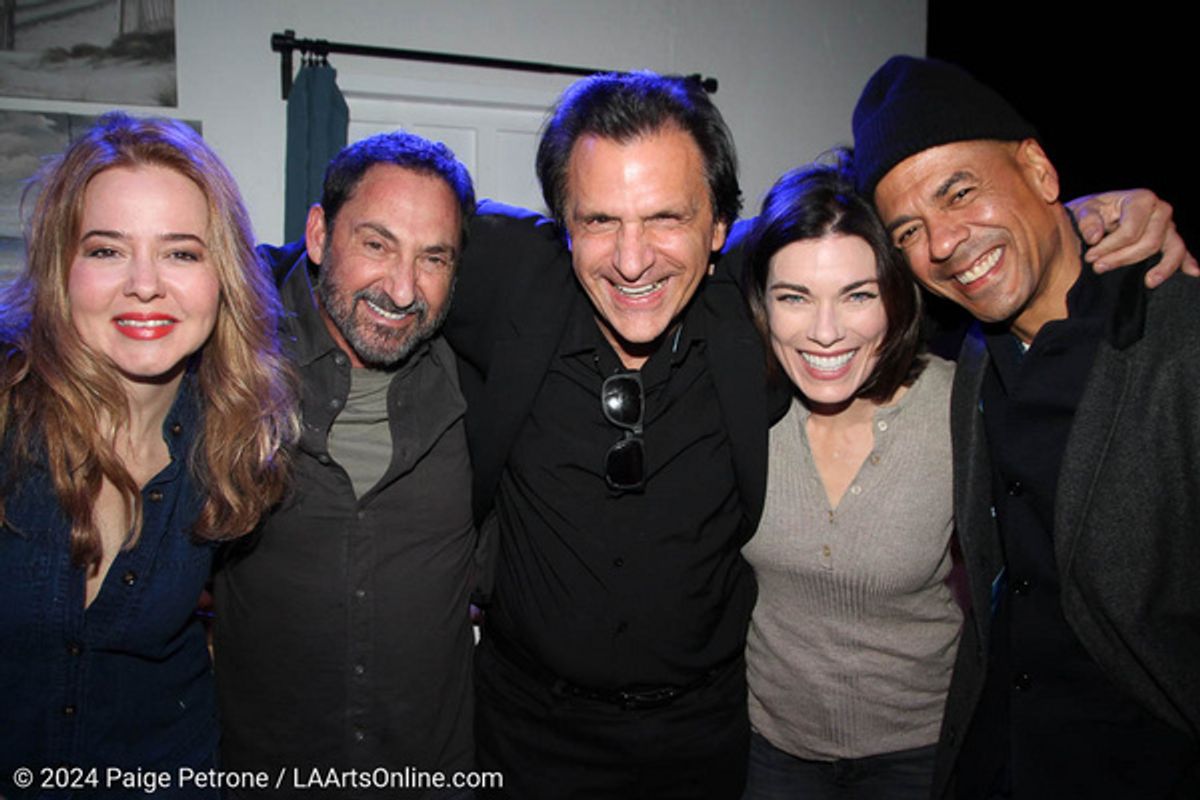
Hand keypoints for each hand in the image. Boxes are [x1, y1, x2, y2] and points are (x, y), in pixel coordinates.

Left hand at [1068, 189, 1197, 286]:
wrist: (1098, 214)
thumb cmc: (1093, 212)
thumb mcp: (1084, 210)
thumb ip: (1087, 221)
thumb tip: (1094, 237)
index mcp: (1141, 200)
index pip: (1130, 230)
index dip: (1109, 247)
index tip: (1090, 257)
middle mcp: (1160, 211)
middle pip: (1150, 242)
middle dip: (1123, 258)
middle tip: (1098, 268)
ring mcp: (1168, 226)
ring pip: (1173, 249)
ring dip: (1162, 268)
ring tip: (1149, 282)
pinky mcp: (1170, 240)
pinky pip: (1182, 252)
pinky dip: (1188, 262)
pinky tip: (1192, 272)